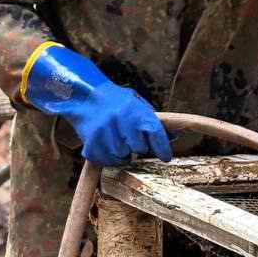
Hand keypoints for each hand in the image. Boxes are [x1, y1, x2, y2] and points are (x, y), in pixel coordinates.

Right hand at [23, 43, 171, 166]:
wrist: (84, 96)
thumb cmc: (115, 100)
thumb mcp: (136, 103)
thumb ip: (153, 120)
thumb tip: (174, 137)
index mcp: (133, 109)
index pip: (155, 133)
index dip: (162, 148)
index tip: (165, 157)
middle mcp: (119, 120)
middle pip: (139, 148)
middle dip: (138, 147)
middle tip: (132, 140)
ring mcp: (104, 133)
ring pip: (122, 156)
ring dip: (123, 152)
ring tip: (117, 140)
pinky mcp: (91, 143)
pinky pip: (106, 160)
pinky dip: (109, 157)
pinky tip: (107, 145)